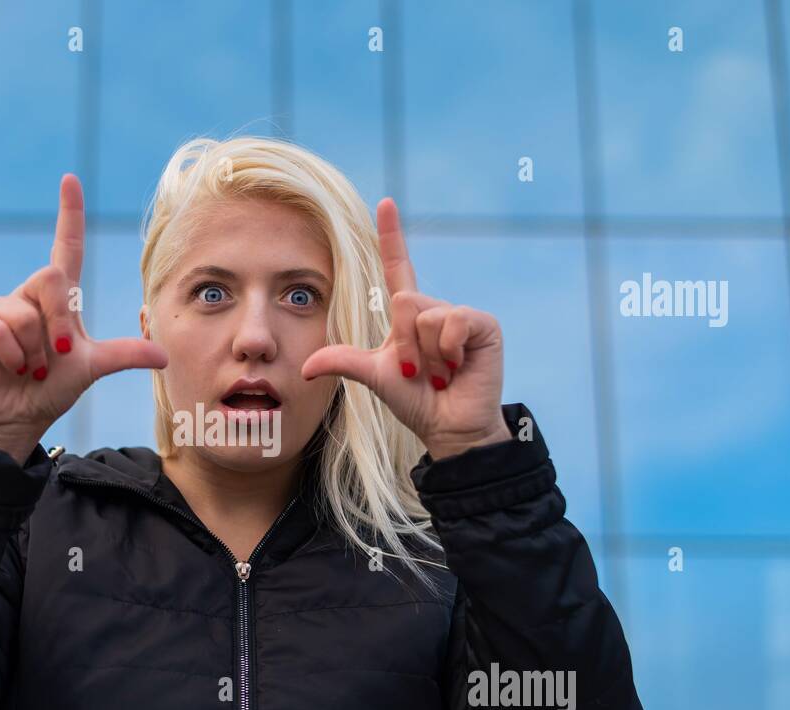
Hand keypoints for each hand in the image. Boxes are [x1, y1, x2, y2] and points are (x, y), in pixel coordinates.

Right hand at [0, 173, 167, 463]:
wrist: (18, 418)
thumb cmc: (52, 388)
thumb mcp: (92, 368)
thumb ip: (124, 355)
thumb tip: (163, 355)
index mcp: (59, 299)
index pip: (67, 247)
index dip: (69, 215)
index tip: (71, 180)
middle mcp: (28, 296)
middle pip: (50, 279)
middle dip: (59, 322)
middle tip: (57, 356)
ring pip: (24, 313)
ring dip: (35, 351)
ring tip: (31, 369)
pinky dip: (12, 355)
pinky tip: (11, 368)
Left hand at [300, 197, 508, 460]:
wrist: (449, 428)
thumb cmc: (416, 402)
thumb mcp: (375, 377)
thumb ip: (345, 362)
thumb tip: (306, 367)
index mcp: (408, 315)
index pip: (397, 267)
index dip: (391, 236)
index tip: (385, 202)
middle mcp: (434, 309)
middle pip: (404, 301)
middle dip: (404, 344)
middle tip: (418, 373)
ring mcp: (460, 315)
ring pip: (425, 313)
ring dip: (426, 353)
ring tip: (440, 374)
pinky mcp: (483, 325)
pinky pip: (453, 321)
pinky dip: (449, 349)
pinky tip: (459, 366)